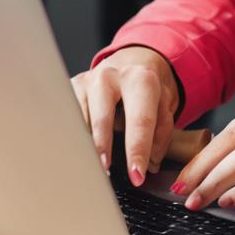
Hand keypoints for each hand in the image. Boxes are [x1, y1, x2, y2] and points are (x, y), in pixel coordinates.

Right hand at [70, 46, 180, 184]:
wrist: (134, 58)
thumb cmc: (149, 85)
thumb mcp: (166, 103)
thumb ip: (162, 132)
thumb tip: (150, 163)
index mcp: (140, 79)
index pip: (140, 120)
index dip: (138, 152)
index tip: (136, 176)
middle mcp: (110, 76)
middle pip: (102, 120)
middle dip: (103, 151)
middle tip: (106, 175)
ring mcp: (87, 81)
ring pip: (79, 120)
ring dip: (84, 147)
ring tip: (90, 167)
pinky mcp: (71, 87)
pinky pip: (68, 117)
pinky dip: (72, 137)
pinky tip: (77, 152)